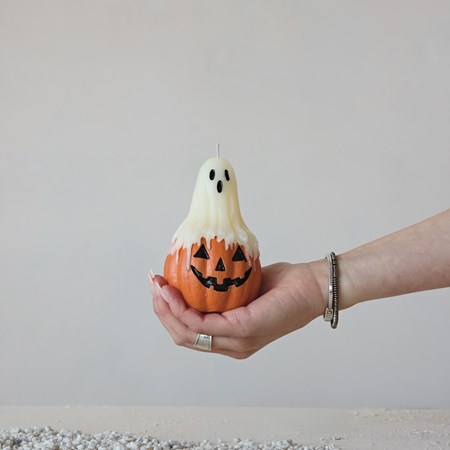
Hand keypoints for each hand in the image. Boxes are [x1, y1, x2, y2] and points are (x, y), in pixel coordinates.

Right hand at [149, 261, 326, 358]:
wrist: (312, 287)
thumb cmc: (282, 285)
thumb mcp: (245, 285)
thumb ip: (223, 288)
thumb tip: (197, 269)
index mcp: (231, 338)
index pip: (190, 333)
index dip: (168, 313)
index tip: (158, 287)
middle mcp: (232, 346)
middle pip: (183, 336)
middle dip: (161, 311)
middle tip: (153, 284)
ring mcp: (238, 343)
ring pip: (188, 334)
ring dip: (167, 310)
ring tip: (158, 286)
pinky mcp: (244, 331)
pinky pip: (204, 325)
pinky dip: (183, 310)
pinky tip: (173, 291)